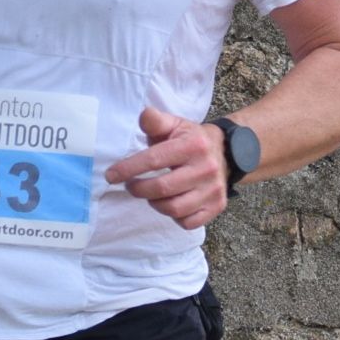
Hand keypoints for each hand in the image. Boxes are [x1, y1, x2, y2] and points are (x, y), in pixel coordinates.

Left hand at [104, 106, 227, 229]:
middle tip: (130, 185)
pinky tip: (169, 203)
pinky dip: (173, 217)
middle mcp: (205, 169)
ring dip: (154, 203)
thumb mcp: (175, 124)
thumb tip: (144, 116)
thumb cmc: (191, 139)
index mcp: (192, 146)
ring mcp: (213, 190)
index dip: (129, 169)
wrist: (228, 153)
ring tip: (149, 193)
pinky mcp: (217, 206)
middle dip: (138, 189)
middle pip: (162, 189)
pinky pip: (188, 223)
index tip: (111, 175)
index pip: (154, 160)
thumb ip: (156, 121)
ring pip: (174, 209)